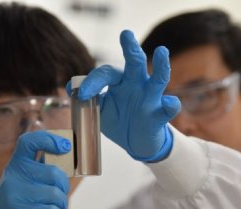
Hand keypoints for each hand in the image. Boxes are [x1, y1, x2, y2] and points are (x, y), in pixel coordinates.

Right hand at [0, 131, 70, 208]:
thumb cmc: (13, 207)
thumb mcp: (18, 183)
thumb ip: (37, 170)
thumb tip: (64, 156)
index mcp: (14, 166)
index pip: (29, 141)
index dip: (49, 139)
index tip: (64, 146)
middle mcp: (13, 178)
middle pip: (53, 172)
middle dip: (63, 187)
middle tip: (58, 197)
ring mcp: (16, 196)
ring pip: (56, 194)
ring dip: (61, 205)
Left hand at [67, 30, 179, 161]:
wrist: (135, 142)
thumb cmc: (118, 121)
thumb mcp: (100, 109)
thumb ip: (89, 98)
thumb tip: (70, 87)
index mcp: (120, 82)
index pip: (106, 73)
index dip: (93, 81)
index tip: (80, 95)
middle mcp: (137, 84)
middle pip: (135, 63)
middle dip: (131, 48)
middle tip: (126, 35)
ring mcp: (151, 98)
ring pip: (158, 79)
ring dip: (160, 65)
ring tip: (161, 51)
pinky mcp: (160, 114)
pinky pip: (169, 108)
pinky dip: (171, 105)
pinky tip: (169, 102)